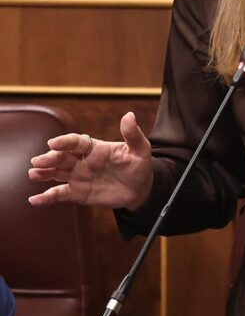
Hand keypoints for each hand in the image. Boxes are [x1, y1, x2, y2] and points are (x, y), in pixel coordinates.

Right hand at [28, 111, 154, 210]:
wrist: (140, 189)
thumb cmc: (139, 166)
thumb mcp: (140, 150)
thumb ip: (133, 134)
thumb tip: (129, 115)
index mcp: (95, 148)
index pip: (76, 142)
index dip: (65, 142)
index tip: (53, 143)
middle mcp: (82, 161)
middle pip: (62, 157)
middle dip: (50, 158)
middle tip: (38, 161)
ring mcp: (78, 177)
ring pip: (56, 173)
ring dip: (44, 173)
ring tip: (33, 173)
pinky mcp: (77, 193)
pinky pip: (59, 194)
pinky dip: (46, 197)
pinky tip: (35, 200)